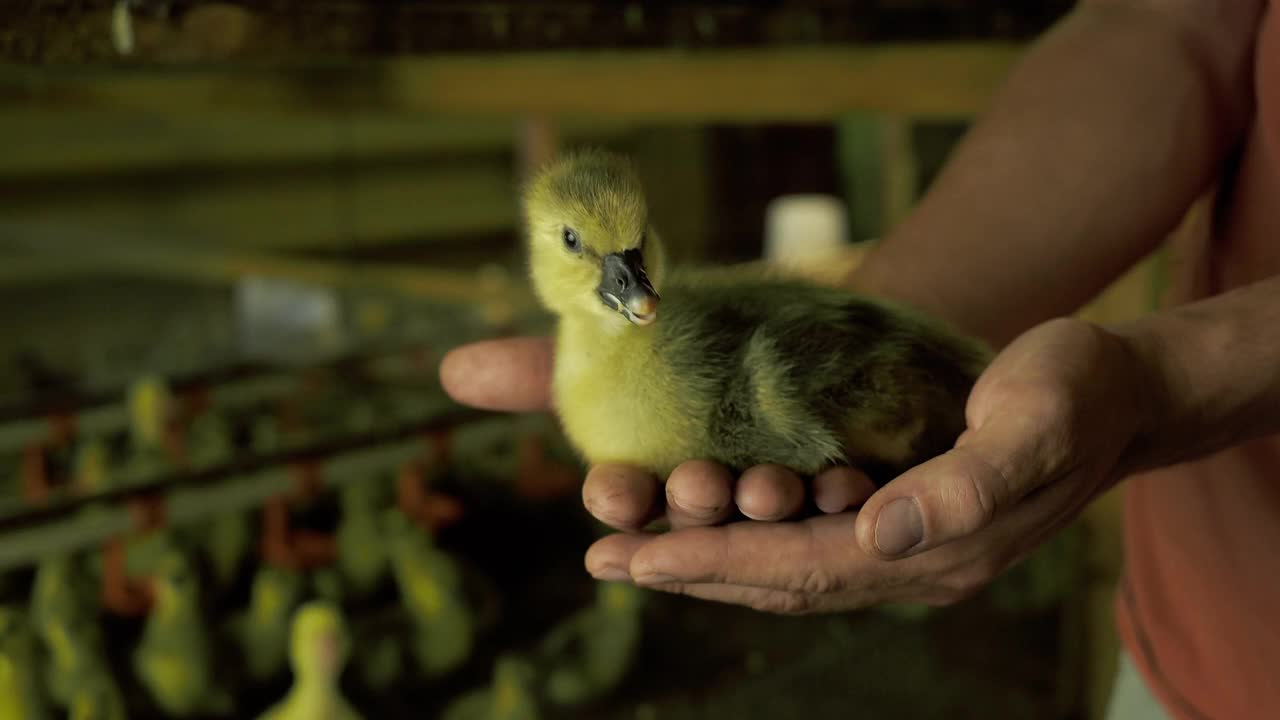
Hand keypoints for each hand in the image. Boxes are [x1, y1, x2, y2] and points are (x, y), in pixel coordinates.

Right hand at [438, 336, 875, 533]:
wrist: (803, 334)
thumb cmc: (696, 353)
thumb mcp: (624, 347)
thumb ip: (548, 367)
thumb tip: (453, 372)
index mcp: (654, 475)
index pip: (627, 503)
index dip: (619, 500)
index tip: (612, 485)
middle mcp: (713, 500)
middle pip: (696, 521)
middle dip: (692, 506)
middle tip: (697, 481)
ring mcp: (779, 505)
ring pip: (768, 524)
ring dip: (763, 508)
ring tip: (771, 484)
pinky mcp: (844, 498)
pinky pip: (846, 510)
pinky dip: (841, 499)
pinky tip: (843, 481)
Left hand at [578, 317, 1148, 612]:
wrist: (1121, 393)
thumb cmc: (1078, 392)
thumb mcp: (1036, 422)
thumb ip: (968, 485)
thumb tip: (881, 530)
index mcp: (936, 548)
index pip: (802, 567)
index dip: (715, 563)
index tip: (637, 557)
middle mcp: (911, 561)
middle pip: (780, 578)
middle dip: (689, 571)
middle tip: (603, 556)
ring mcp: (907, 547)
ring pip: (788, 567)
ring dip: (710, 561)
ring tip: (634, 548)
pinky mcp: (904, 519)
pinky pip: (811, 543)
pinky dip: (751, 540)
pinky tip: (713, 524)